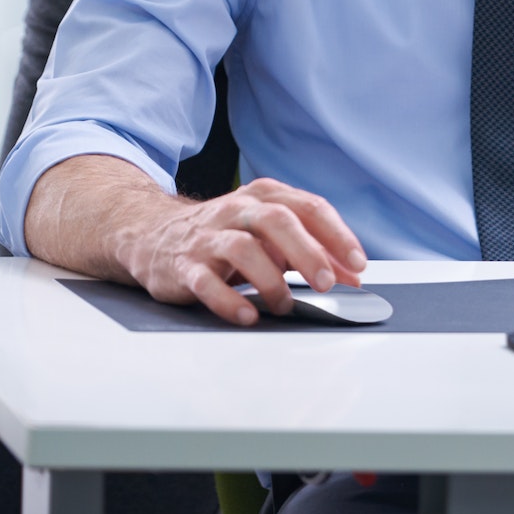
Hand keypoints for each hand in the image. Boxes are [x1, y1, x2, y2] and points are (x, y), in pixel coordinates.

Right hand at [121, 177, 366, 325]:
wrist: (155, 235)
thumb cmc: (224, 235)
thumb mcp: (268, 233)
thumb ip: (310, 249)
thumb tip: (352, 274)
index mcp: (264, 197)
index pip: (308, 207)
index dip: (337, 235)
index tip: (358, 264)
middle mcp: (237, 211)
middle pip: (277, 221)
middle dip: (307, 252)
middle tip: (327, 282)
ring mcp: (209, 237)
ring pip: (243, 249)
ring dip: (271, 280)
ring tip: (285, 304)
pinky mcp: (184, 266)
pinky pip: (206, 282)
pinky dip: (229, 301)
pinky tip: (248, 316)